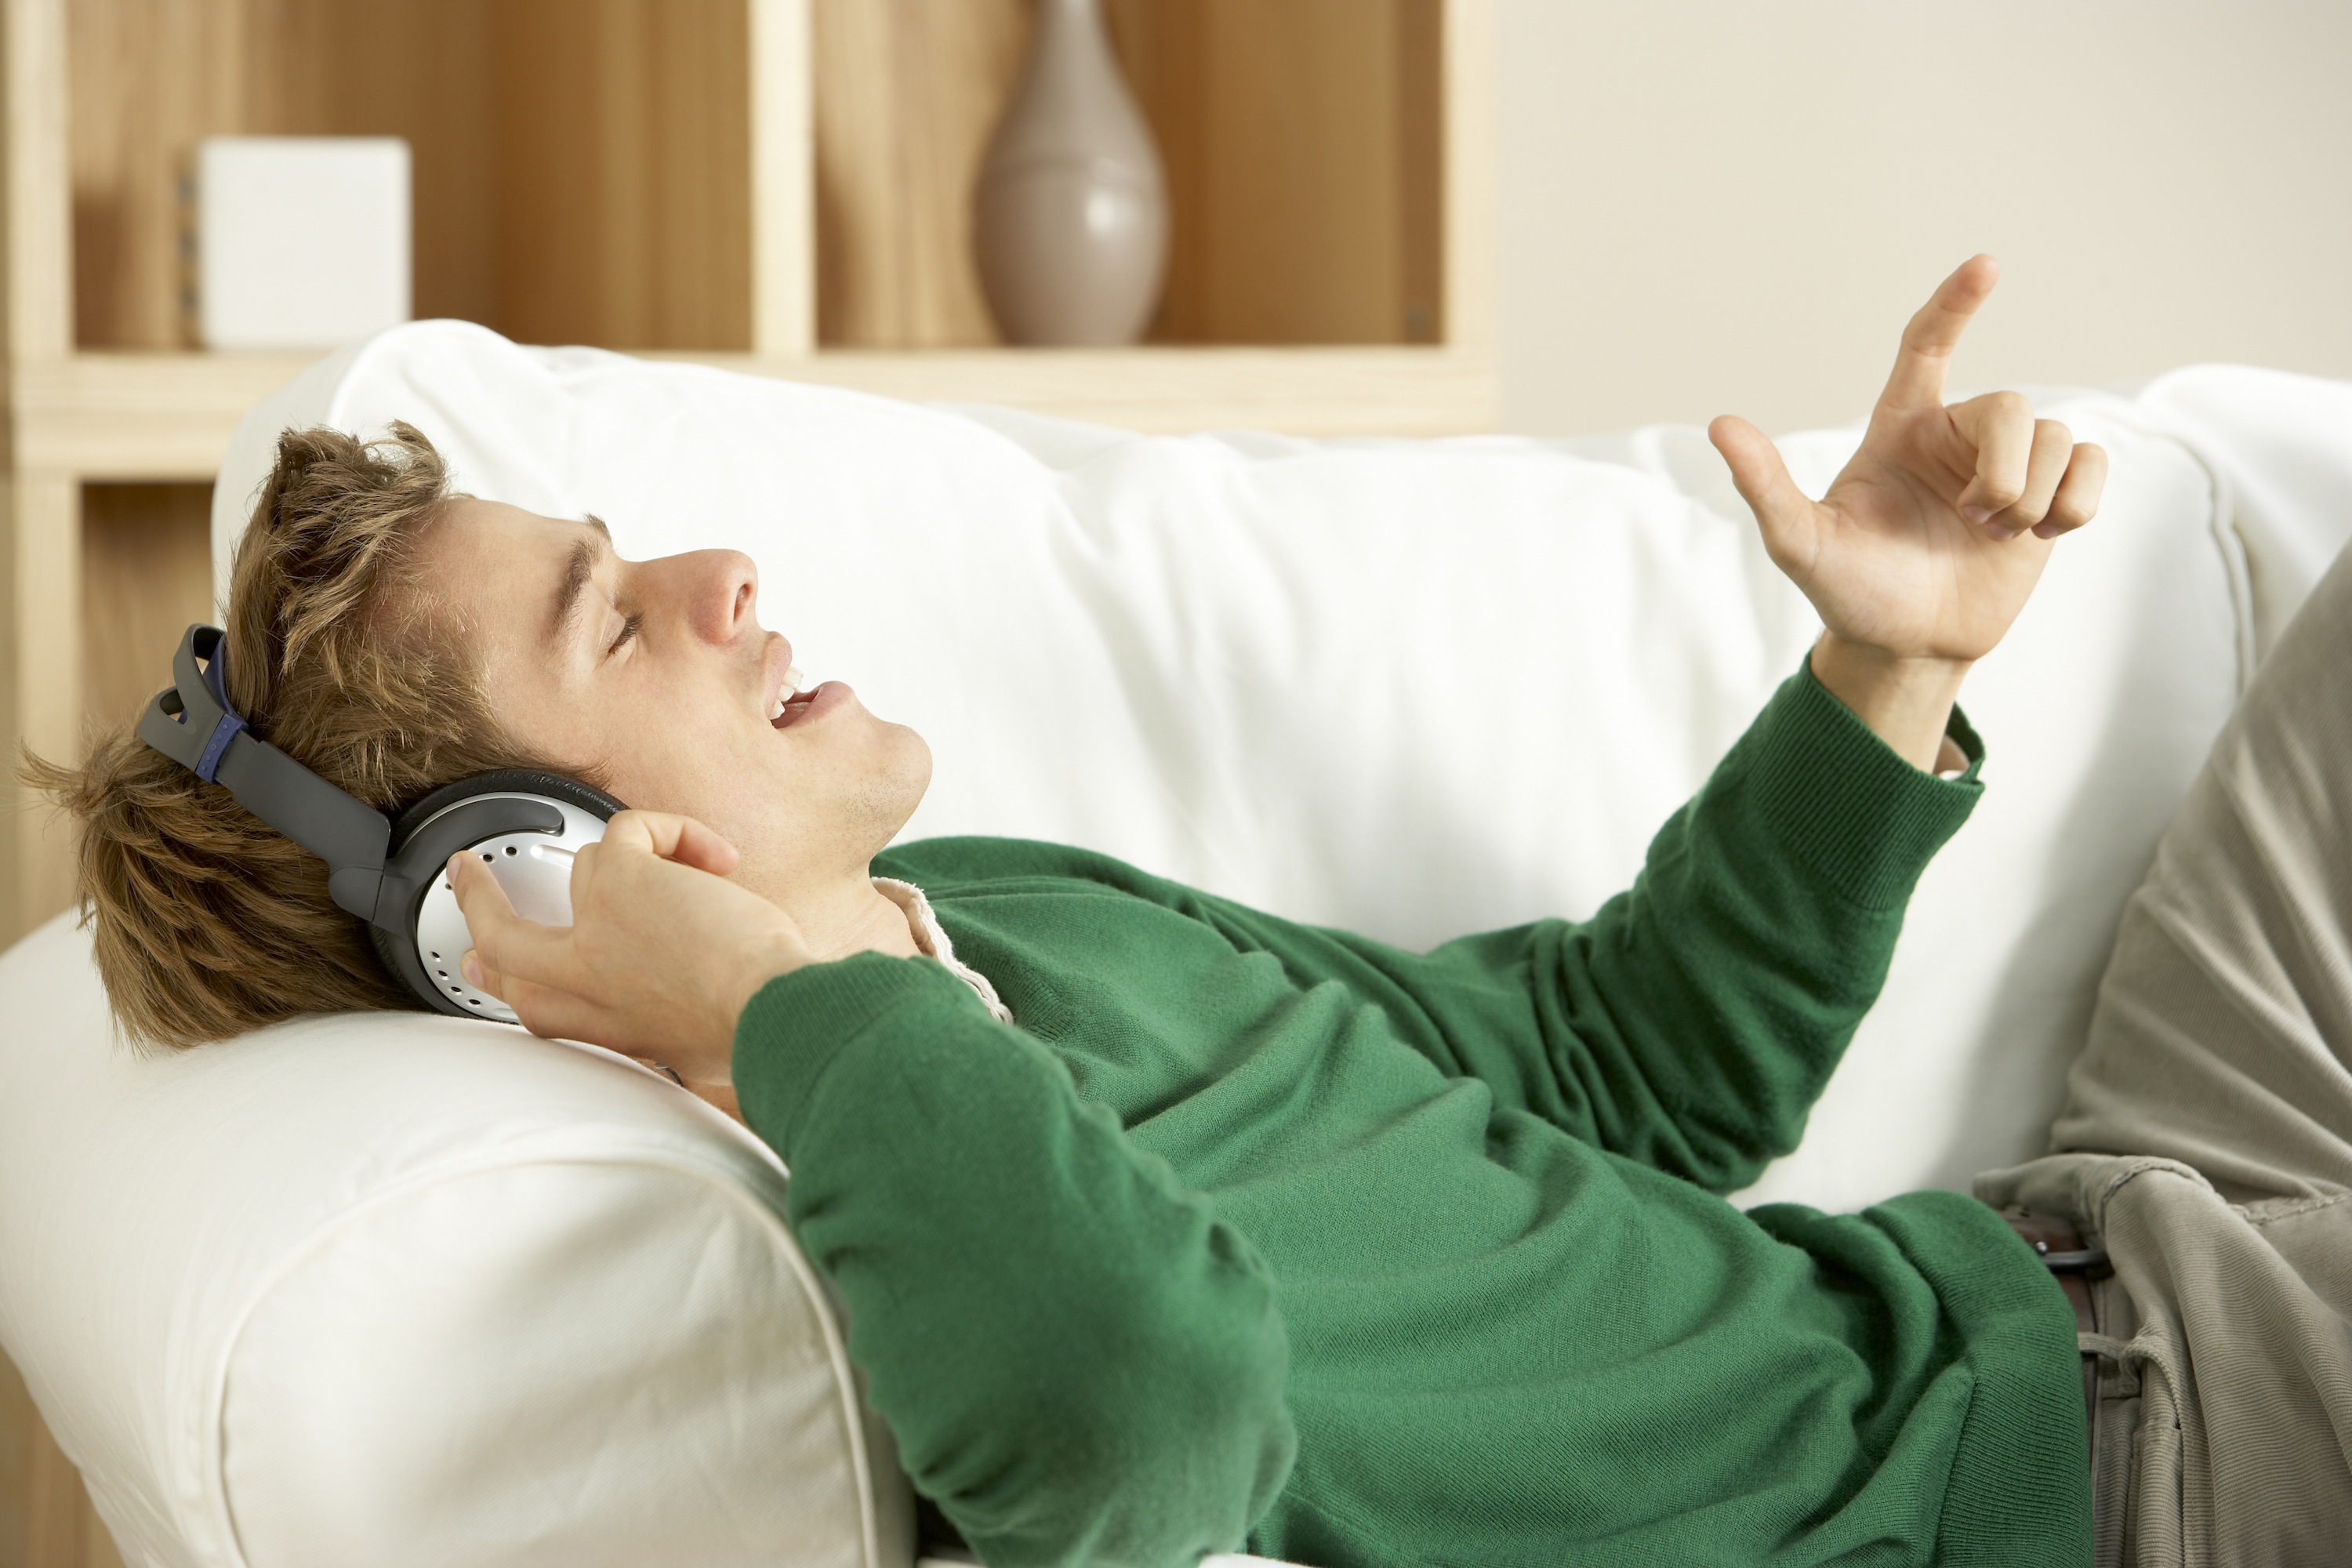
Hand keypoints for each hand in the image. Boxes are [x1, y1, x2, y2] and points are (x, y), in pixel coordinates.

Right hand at [449, 810, 809, 1109]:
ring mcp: (591, 929)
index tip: (483, 961)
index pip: (534, 1001)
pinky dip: (675, 830)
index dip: (504, 977)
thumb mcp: (698, 1050)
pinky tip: (718, 859)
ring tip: (707, 875)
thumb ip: (672, 1026)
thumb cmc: (755, 1035)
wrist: (770, 1020)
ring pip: (586, 865)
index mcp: (605, 1025)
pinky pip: (627, 829)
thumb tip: (690, 1008)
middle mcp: (585, 980)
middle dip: (475, 902)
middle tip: (468, 872)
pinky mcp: (616, 880)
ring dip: (646, 856)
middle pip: (500, 939)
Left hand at [1708, 256, 2109, 766]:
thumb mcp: (1801, 543)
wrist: (1905, 646)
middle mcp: (1957, 435)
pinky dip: (2077, 503)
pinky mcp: (2050, 496)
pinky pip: (2094, 464)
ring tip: (1994, 536)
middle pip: (2013, 406)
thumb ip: (1765, 485)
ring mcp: (2009, 464)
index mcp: (1900, 428)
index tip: (1987, 265)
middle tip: (1969, 520)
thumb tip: (1720, 425)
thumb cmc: (1850, 590)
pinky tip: (2044, 534)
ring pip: (2058, 438)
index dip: (1955, 303)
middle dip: (2000, 472)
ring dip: (2032, 498)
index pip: (1926, 346)